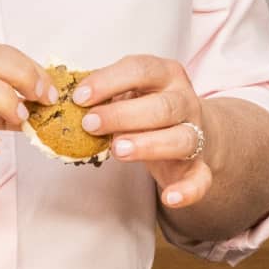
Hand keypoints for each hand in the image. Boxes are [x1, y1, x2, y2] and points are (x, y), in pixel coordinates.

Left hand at [73, 56, 214, 209]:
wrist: (189, 127)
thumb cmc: (147, 106)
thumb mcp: (129, 90)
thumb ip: (104, 94)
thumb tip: (67, 103)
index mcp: (166, 75)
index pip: (141, 69)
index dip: (109, 81)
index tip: (79, 97)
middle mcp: (185, 101)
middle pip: (163, 106)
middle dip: (124, 115)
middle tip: (90, 124)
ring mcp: (195, 133)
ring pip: (182, 139)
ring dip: (149, 145)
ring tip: (117, 150)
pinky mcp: (198, 166)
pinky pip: (200, 179)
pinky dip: (188, 190)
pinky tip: (169, 198)